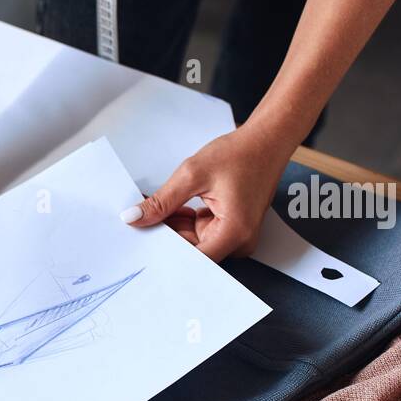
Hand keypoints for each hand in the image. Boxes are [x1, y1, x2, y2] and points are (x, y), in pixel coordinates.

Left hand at [120, 122, 295, 261]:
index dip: (165, 252)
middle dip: (168, 236)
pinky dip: (186, 221)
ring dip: (176, 227)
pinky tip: (175, 207)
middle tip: (145, 219)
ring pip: (194, 242)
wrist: (266, 140)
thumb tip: (133, 218)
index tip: (143, 241)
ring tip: (162, 207)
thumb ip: (161, 201)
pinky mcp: (233, 228)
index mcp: (234, 232)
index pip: (192, 259)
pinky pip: (202, 233)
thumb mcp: (191, 175)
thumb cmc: (240, 153)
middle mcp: (240, 241)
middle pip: (193, 251)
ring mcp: (237, 236)